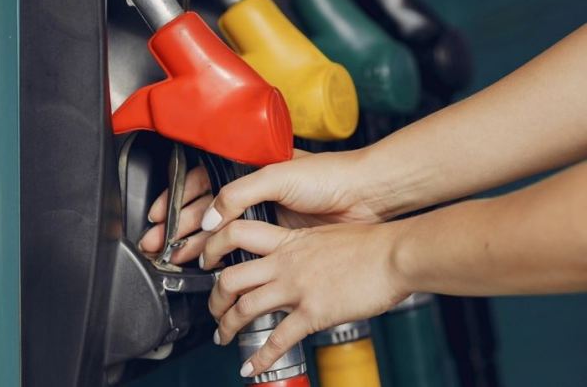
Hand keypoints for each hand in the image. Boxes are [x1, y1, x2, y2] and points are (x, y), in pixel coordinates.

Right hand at [141, 149, 382, 263]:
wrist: (365, 196)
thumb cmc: (329, 176)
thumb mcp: (278, 175)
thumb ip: (239, 194)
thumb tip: (211, 219)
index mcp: (250, 167)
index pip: (204, 181)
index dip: (179, 199)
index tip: (160, 215)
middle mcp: (255, 191)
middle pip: (208, 209)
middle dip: (180, 225)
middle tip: (159, 243)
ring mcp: (266, 214)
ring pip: (222, 230)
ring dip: (197, 243)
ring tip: (177, 257)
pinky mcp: (279, 237)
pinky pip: (243, 247)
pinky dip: (224, 256)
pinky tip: (210, 264)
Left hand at [200, 220, 409, 376]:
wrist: (394, 254)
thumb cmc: (371, 243)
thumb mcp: (328, 235)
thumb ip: (306, 247)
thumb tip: (300, 258)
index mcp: (289, 241)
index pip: (237, 233)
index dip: (214, 246)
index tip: (208, 260)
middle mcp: (285, 262)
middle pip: (230, 277)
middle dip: (215, 298)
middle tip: (214, 309)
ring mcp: (296, 287)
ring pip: (244, 307)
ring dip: (227, 327)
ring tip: (223, 337)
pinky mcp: (313, 312)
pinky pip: (277, 339)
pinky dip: (260, 358)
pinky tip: (251, 368)